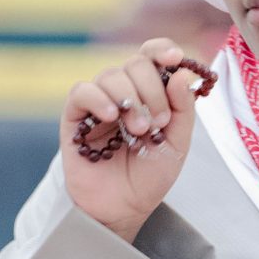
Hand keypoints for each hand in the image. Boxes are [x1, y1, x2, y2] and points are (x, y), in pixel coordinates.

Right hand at [60, 40, 205, 240]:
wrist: (123, 208)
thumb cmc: (149, 177)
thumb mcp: (177, 144)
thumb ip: (183, 109)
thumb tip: (182, 74)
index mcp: (149, 92)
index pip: (152, 55)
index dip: (163, 50)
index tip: (175, 58)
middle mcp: (123, 92)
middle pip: (135, 64)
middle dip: (151, 90)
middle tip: (157, 123)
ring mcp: (98, 102)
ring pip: (110, 75)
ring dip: (129, 99)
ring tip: (137, 129)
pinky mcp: (75, 117)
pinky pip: (81, 92)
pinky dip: (98, 98)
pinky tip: (111, 116)